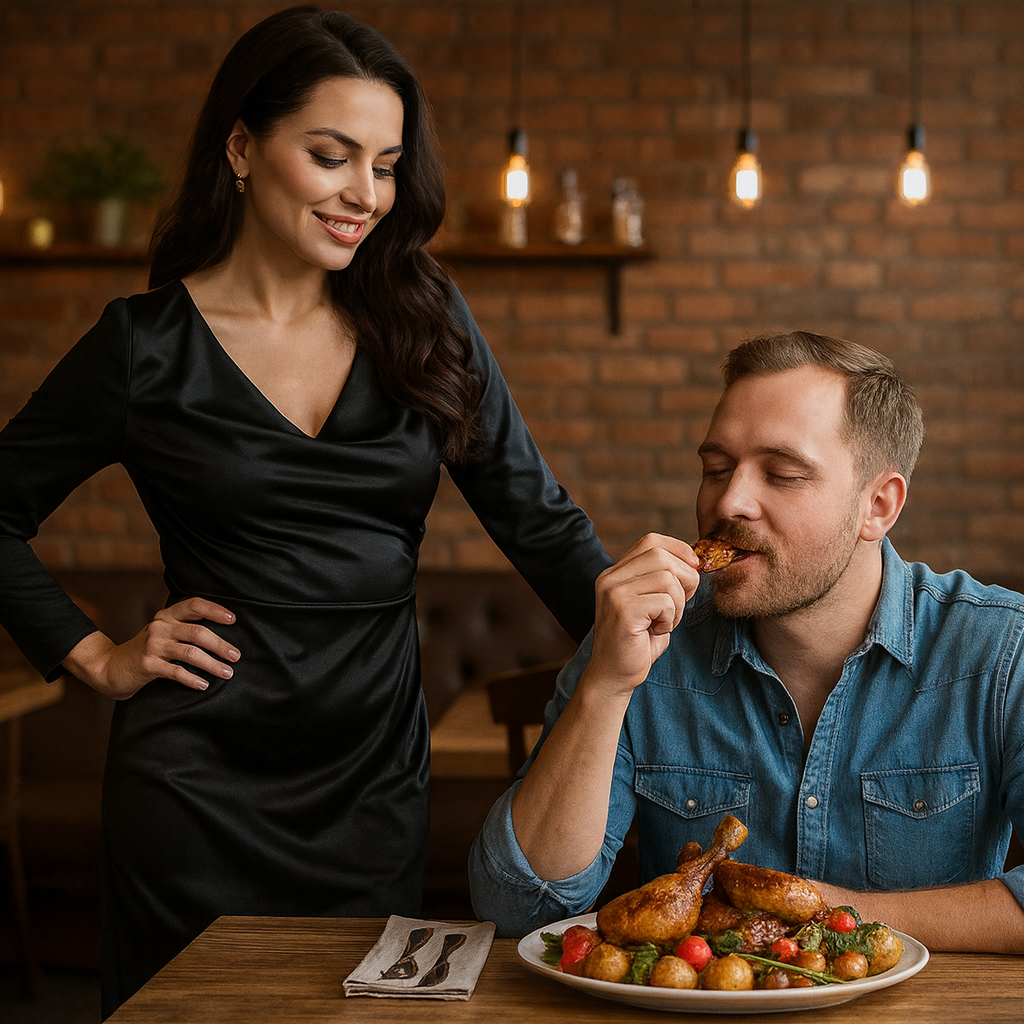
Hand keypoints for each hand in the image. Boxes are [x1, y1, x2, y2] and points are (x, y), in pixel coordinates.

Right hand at [63, 597, 239, 699]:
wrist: (111, 667)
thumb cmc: (146, 651)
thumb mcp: (163, 633)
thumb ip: (185, 628)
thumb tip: (223, 635)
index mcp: (167, 615)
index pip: (194, 605)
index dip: (215, 610)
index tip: (233, 620)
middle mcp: (160, 627)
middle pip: (197, 632)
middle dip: (220, 644)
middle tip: (236, 656)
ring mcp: (152, 645)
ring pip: (190, 653)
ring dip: (212, 664)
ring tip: (227, 673)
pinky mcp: (147, 664)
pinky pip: (175, 671)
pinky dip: (192, 679)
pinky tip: (204, 684)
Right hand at [585, 533, 700, 698]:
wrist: (613, 676)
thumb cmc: (637, 642)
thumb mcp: (651, 604)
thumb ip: (663, 580)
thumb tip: (695, 560)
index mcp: (615, 573)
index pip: (651, 541)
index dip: (679, 550)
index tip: (694, 568)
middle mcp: (610, 578)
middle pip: (662, 556)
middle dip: (685, 579)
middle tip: (680, 604)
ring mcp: (613, 593)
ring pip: (667, 579)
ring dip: (679, 603)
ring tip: (666, 621)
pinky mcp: (623, 610)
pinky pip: (665, 601)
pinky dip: (671, 618)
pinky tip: (657, 630)